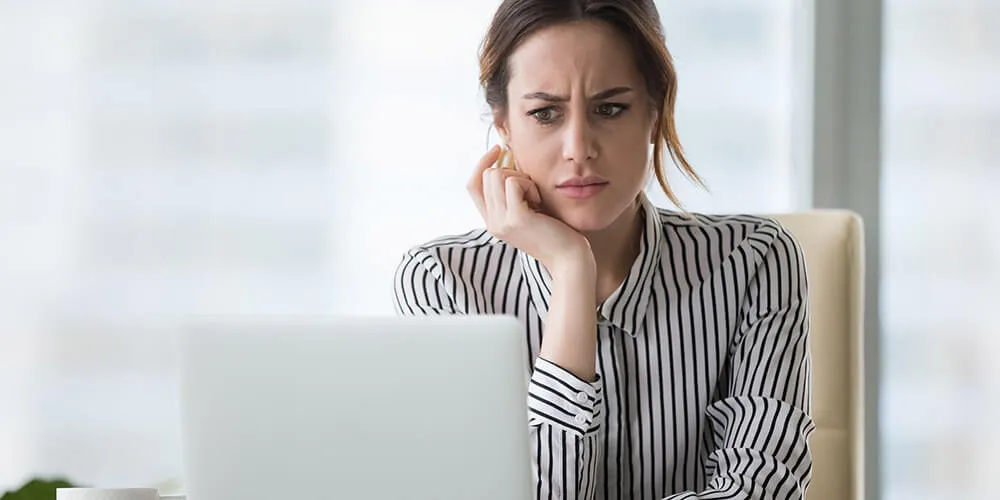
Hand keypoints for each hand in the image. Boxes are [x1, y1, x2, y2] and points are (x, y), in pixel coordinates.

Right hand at [467, 146, 593, 273]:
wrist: (570, 260)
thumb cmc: (557, 233)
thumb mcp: (529, 211)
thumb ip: (514, 194)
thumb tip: (508, 158)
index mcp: (492, 221)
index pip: (472, 185)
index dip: (482, 163)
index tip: (500, 150)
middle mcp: (492, 223)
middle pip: (486, 175)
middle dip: (510, 171)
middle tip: (532, 190)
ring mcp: (501, 222)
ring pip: (496, 175)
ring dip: (521, 178)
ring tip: (536, 197)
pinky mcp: (516, 219)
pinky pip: (514, 182)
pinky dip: (529, 185)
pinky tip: (540, 201)